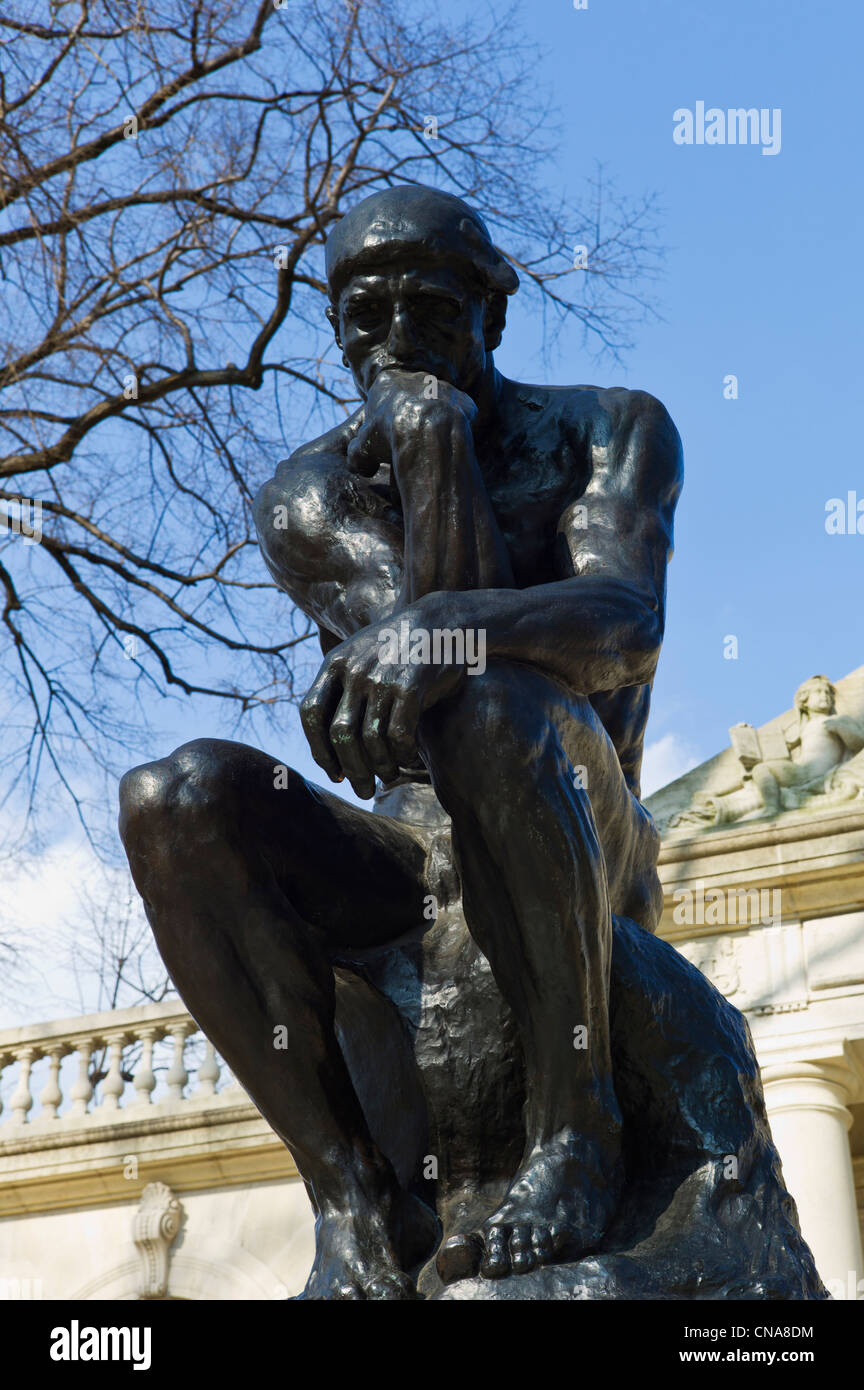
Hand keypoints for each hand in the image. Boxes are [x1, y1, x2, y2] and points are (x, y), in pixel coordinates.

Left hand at [300, 601, 466, 798]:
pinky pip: (399, 735)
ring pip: (371, 740)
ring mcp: (382, 677)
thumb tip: (329, 753)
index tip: (333, 772)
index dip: (319, 749)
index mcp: (334, 663)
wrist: (441, 623)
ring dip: (380, 767)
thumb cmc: (397, 651)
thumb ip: (340, 693)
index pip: (311, 714)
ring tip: (388, 776)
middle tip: (362, 790)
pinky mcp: (411, 684)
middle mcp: (354, 669)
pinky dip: (402, 754)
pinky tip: (408, 757)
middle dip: (351, 769)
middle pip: (340, 734)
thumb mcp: (359, 658)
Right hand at [346, 368, 476, 477]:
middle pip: (411, 396)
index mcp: (386, 381)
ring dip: (433, 419)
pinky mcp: (462, 400)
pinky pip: (459, 412)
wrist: (427, 436)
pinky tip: (449, 441)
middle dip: (410, 414)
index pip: (383, 395)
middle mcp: (415, 377)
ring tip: (430, 442)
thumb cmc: (389, 438)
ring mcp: (442, 386)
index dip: (384, 417)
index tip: (386, 434)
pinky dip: (456, 425)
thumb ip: (356, 454)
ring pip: (436, 402)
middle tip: (410, 438)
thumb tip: (362, 465)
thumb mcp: (361, 450)